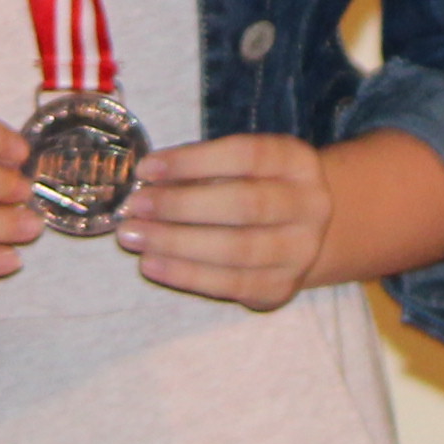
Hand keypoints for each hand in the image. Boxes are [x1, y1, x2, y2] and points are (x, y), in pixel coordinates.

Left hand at [123, 131, 332, 311]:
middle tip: (134, 206)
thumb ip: (200, 170)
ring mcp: (301, 251)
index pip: (246, 155)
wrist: (300, 234)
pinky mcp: (282, 287)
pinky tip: (152, 264)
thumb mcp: (239, 167)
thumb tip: (146, 182)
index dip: (192, 161)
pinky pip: (232, 284)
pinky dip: (186, 275)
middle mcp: (309, 206)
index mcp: (297, 162)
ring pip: (237, 249)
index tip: (146, 168)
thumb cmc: (254, 189)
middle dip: (181, 205)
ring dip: (176, 243)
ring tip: (133, 237)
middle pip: (244, 204)